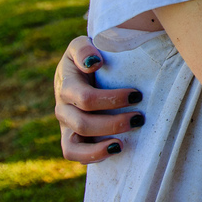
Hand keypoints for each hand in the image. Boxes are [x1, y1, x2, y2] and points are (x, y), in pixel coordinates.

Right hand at [54, 36, 142, 162]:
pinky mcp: (70, 137)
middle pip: (83, 124)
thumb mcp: (82, 45)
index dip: (112, 100)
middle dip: (113, 123)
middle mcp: (62, 108)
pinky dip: (91, 157)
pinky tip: (113, 150)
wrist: (81, 67)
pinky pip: (72, 154)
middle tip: (139, 118)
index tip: (137, 95)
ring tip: (122, 144)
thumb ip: (84, 49)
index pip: (86, 99)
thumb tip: (94, 62)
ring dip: (100, 146)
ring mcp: (65, 125)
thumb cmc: (88, 56)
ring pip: (73, 145)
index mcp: (66, 85)